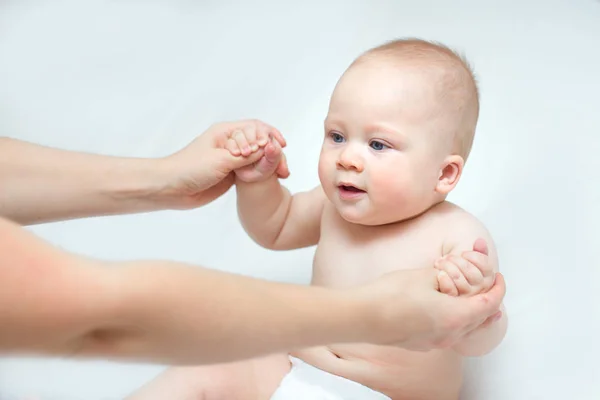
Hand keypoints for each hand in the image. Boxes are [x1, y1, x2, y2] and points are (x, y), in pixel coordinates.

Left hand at [156, 120, 287, 208]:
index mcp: (226, 132)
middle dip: (273, 151)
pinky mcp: (232, 173)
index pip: (256, 127)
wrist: (172, 188)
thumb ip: (246, 156)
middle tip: (283, 167)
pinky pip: (252, 170)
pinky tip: (273, 179)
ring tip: (282, 174)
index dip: (269, 136)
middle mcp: (230, 142)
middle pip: (260, 142)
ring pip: (258, 157)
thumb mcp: (221, 160)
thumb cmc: (191, 168)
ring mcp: (232, 159)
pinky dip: (263, 173)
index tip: (277, 149)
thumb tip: (267, 151)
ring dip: (271, 163)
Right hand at [356, 252, 504, 350]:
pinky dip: (453, 319)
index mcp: (456, 317)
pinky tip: (443, 307)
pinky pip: (447, 332)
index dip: (498, 288)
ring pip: (464, 328)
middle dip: (487, 301)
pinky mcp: (421, 344)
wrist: (362, 317)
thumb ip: (445, 277)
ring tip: (467, 295)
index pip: (490, 304)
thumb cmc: (391, 295)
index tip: (498, 276)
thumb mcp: (424, 276)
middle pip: (480, 320)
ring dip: (470, 311)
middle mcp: (450, 335)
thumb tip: (449, 279)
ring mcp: (435, 342)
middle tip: (487, 285)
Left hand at [435, 238, 495, 296]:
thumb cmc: (456, 271)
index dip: (474, 256)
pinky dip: (443, 278)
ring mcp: (466, 299)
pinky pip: (450, 289)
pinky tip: (439, 273)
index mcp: (487, 280)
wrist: (437, 289)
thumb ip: (478, 252)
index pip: (487, 267)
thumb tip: (480, 241)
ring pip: (461, 281)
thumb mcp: (469, 260)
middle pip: (474, 274)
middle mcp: (479, 292)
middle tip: (448, 256)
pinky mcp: (452, 304)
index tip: (464, 253)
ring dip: (448, 267)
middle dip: (459, 261)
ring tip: (439, 262)